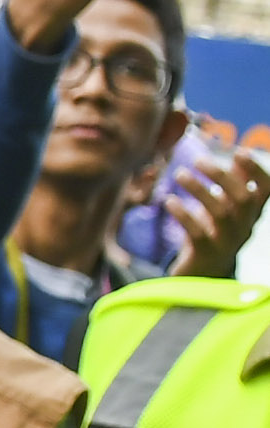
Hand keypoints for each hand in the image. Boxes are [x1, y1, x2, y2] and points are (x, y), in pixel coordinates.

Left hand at [158, 145, 269, 278]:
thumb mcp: (225, 208)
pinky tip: (169, 201)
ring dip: (199, 190)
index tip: (239, 153)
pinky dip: (183, 214)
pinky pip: (197, 232)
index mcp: (252, 214)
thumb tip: (238, 155)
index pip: (266, 189)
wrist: (201, 275)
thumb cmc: (213, 233)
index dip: (256, 170)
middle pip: (242, 198)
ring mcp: (227, 242)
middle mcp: (245, 227)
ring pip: (220, 213)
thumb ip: (233, 186)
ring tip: (180, 174)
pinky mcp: (205, 254)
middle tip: (198, 160)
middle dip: (222, 176)